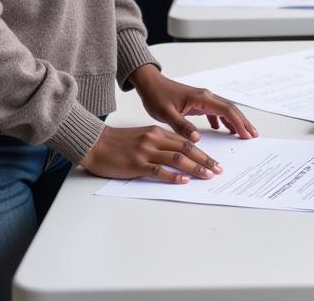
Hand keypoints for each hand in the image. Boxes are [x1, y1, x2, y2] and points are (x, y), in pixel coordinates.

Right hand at [81, 124, 223, 183]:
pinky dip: (173, 176)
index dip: (202, 152)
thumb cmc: (118, 143)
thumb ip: (159, 143)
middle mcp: (154, 139)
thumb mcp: (142, 137)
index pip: (185, 142)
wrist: (95, 143)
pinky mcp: (136, 164)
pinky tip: (183, 180)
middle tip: (218, 169)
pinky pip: (158, 170)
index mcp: (157, 132)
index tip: (214, 160)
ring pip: (176, 159)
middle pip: (185, 149)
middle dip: (204, 160)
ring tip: (207, 175)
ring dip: (194, 168)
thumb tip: (177, 155)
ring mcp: (146, 151)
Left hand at [137, 70, 258, 140]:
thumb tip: (197, 138)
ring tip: (243, 134)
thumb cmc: (157, 96)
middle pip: (230, 109)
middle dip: (243, 122)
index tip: (246, 135)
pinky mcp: (198, 103)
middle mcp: (205, 97)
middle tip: (253, 135)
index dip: (238, 122)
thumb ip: (182, 125)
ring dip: (234, 121)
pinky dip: (222, 121)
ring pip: (224, 110)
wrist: (150, 84)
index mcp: (201, 98)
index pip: (226, 110)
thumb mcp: (167, 113)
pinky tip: (221, 129)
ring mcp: (202, 100)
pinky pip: (214, 112)